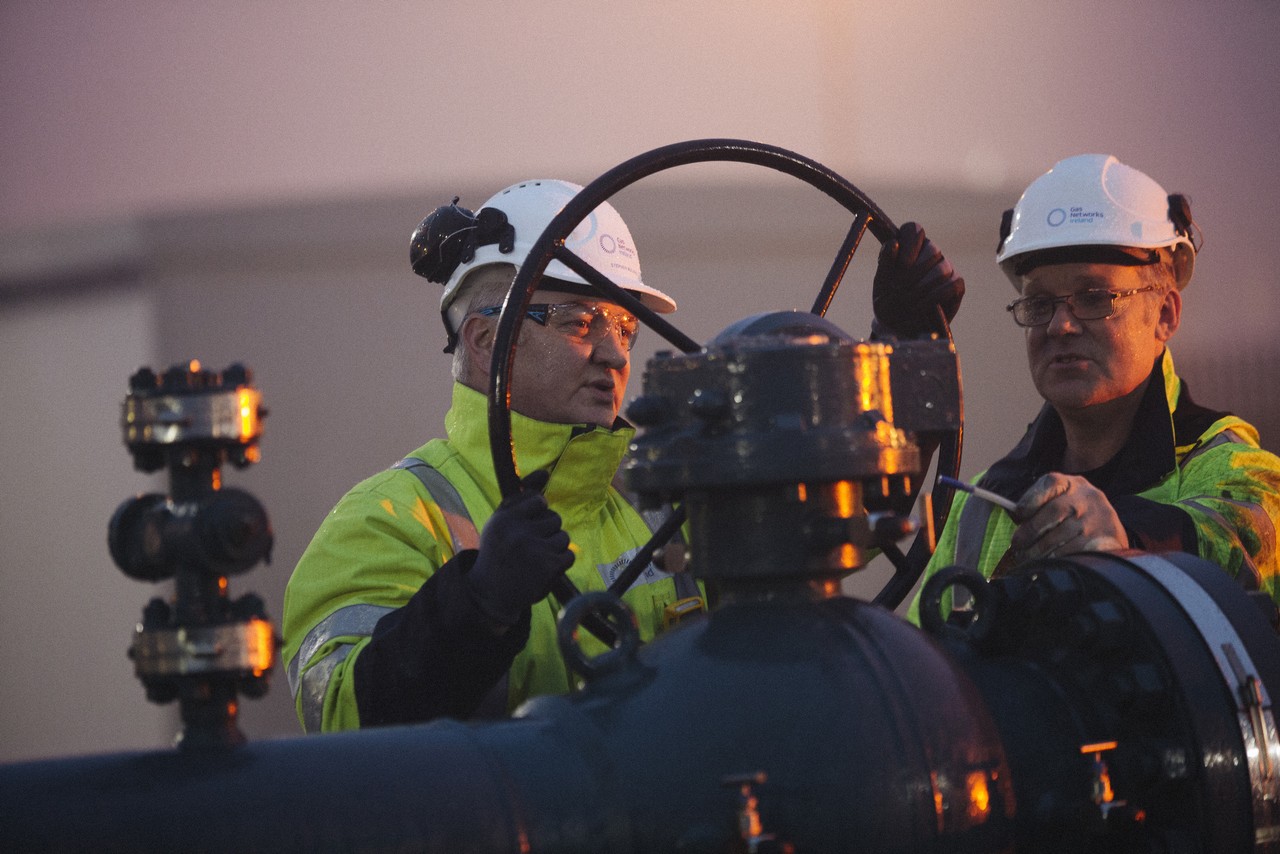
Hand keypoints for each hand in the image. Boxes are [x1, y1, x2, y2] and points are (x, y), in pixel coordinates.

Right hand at [466, 470, 573, 625]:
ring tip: (535, 558)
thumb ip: (521, 495)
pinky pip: (569, 554)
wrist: (490, 593)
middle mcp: (519, 532)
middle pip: (554, 518)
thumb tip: (545, 472)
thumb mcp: (500, 520)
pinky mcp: (549, 567)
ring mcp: (535, 550)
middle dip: (546, 532)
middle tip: (528, 547)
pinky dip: (560, 563)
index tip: (526, 527)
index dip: (536, 515)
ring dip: (553, 547)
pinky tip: (543, 568)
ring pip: (563, 536)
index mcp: (504, 518)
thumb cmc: (498, 550)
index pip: (539, 501)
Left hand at [872, 222, 964, 336]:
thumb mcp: (881, 283)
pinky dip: (934, 296)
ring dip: (922, 287)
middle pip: (931, 249)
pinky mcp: (957, 284)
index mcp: (909, 246)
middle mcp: (930, 253)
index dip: (910, 244)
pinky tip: (920, 306)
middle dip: (914, 273)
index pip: (914, 229)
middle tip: (899, 290)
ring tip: (907, 302)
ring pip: (941, 268)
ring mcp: (945, 267)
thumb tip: (893, 243)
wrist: (899, 327)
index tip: (902, 264)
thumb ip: (885, 262)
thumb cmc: (889, 301)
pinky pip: (951, 284)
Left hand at [1009, 473, 1128, 560]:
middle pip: (1052, 512)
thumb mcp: (1061, 500)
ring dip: (1038, 550)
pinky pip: (1071, 552)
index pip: (1049, 483)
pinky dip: (1054, 559)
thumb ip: (1040, 505)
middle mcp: (1086, 497)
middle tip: (1017, 544)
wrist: (1110, 531)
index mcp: (1072, 483)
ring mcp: (1096, 518)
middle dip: (1030, 531)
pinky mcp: (1102, 540)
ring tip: (1026, 557)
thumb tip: (1015, 519)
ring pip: (1060, 536)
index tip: (1018, 515)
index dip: (1030, 500)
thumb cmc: (1074, 515)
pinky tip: (1046, 563)